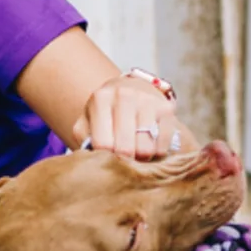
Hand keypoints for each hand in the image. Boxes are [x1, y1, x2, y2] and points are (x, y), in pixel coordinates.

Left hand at [71, 73, 196, 160]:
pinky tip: (150, 146)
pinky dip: (157, 152)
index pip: (103, 143)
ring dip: (141, 158)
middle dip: (124, 161)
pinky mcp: (166, 109)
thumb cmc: (105, 113)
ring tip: (136, 153)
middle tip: (123, 160)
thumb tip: (92, 162)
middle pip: (125, 148)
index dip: (105, 158)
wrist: (129, 89)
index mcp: (100, 99)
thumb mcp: (87, 122)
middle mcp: (124, 96)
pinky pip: (163, 144)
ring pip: (145, 148)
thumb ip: (84, 140)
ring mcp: (147, 101)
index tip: (107, 159)